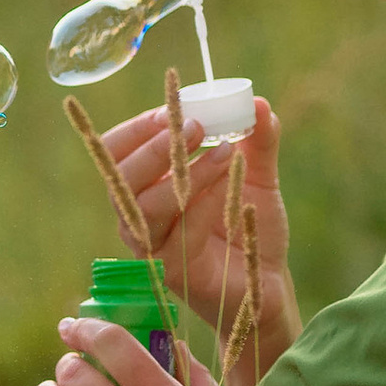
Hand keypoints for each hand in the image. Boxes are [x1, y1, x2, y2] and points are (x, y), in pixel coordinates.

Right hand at [98, 96, 295, 373]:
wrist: (268, 280)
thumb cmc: (248, 227)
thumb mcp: (256, 177)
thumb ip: (257, 142)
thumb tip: (258, 104)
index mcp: (148, 187)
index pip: (118, 153)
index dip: (139, 128)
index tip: (173, 109)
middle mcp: (140, 216)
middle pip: (119, 178)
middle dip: (155, 147)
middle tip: (195, 125)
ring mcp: (153, 245)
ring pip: (144, 205)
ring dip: (185, 171)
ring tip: (225, 151)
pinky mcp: (172, 270)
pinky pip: (180, 230)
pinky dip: (206, 200)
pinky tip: (232, 184)